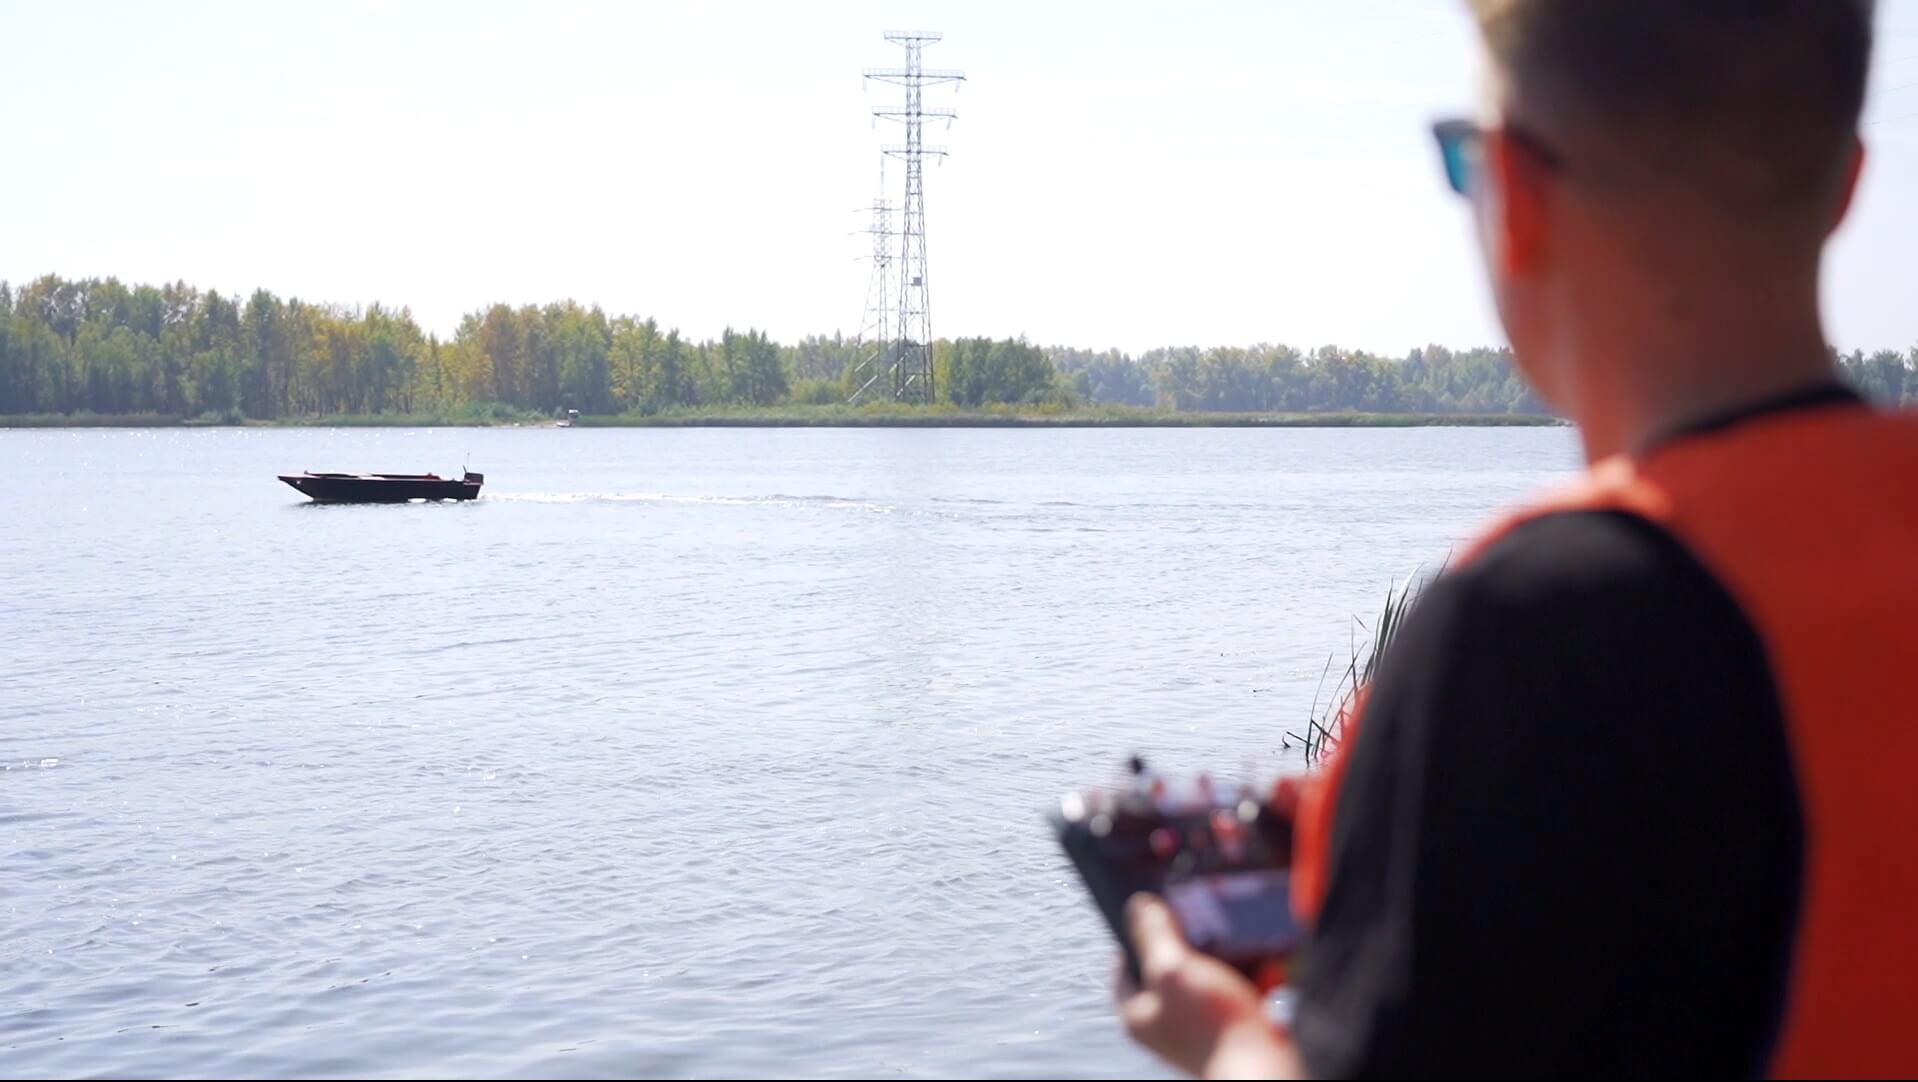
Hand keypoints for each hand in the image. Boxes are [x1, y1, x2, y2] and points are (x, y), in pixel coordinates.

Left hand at [1115, 894, 1303, 1079]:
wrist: (1262, 1067)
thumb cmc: (1213, 1026)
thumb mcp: (1174, 968)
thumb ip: (1153, 936)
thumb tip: (1137, 905)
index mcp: (1137, 1015)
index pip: (1122, 967)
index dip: (1134, 937)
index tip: (1152, 914)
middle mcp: (1163, 1025)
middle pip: (1163, 971)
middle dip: (1180, 944)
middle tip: (1194, 922)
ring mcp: (1194, 1030)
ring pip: (1198, 979)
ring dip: (1212, 958)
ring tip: (1225, 940)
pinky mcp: (1225, 1030)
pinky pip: (1226, 992)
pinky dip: (1237, 975)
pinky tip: (1250, 963)